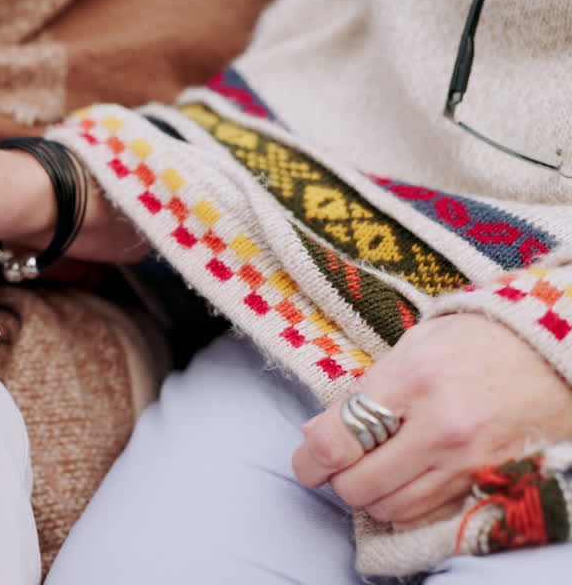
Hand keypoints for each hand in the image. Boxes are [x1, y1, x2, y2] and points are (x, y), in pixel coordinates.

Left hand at [292, 313, 571, 527]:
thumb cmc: (477, 341)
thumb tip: (313, 432)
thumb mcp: (411, 348)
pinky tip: (407, 478)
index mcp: (411, 379)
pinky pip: (430, 512)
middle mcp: (440, 425)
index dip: (308, 460)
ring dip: (372, 495)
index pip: (336, 439)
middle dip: (338, 480)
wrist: (555, 350)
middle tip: (340, 465)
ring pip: (391, 507)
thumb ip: (361, 391)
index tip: (306, 462)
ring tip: (375, 468)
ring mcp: (469, 458)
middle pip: (358, 485)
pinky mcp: (491, 479)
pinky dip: (407, 503)